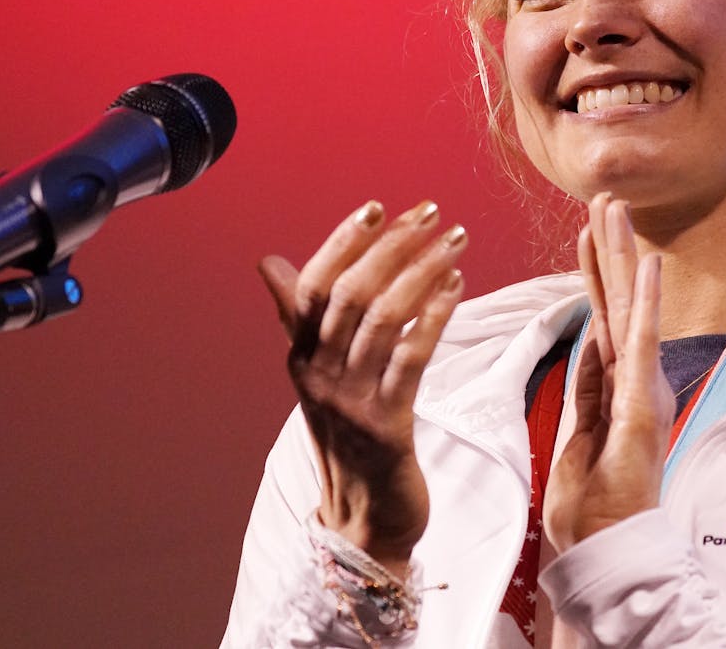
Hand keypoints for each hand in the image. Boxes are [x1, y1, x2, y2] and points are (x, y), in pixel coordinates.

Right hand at [258, 199, 467, 575]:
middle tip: (432, 214)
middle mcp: (317, 374)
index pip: (314, 286)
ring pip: (384, 319)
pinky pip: (412, 357)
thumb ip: (298, 316)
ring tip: (455, 242)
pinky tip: (457, 288)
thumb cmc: (347, 436)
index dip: (344, 242)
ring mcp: (349, 401)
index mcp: (300, 356)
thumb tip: (269, 263)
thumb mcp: (316, 373)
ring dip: (424, 272)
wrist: (364, 518)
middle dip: (393, 246)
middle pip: (351, 294)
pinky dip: (436, 315)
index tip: (378, 207)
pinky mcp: (386, 424)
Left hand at [544, 193, 674, 552]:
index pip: (603, 316)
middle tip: (606, 198)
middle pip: (618, 302)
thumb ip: (589, 393)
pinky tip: (650, 264)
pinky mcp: (643, 405)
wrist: (607, 552)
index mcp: (618, 387)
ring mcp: (642, 390)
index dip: (596, 272)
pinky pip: (641, 346)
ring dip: (624, 257)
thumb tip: (588, 349)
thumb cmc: (594, 508)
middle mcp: (635, 381)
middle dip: (610, 249)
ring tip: (618, 210)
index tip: (588, 228)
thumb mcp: (581, 437)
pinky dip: (647, 304)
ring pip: (630, 310)